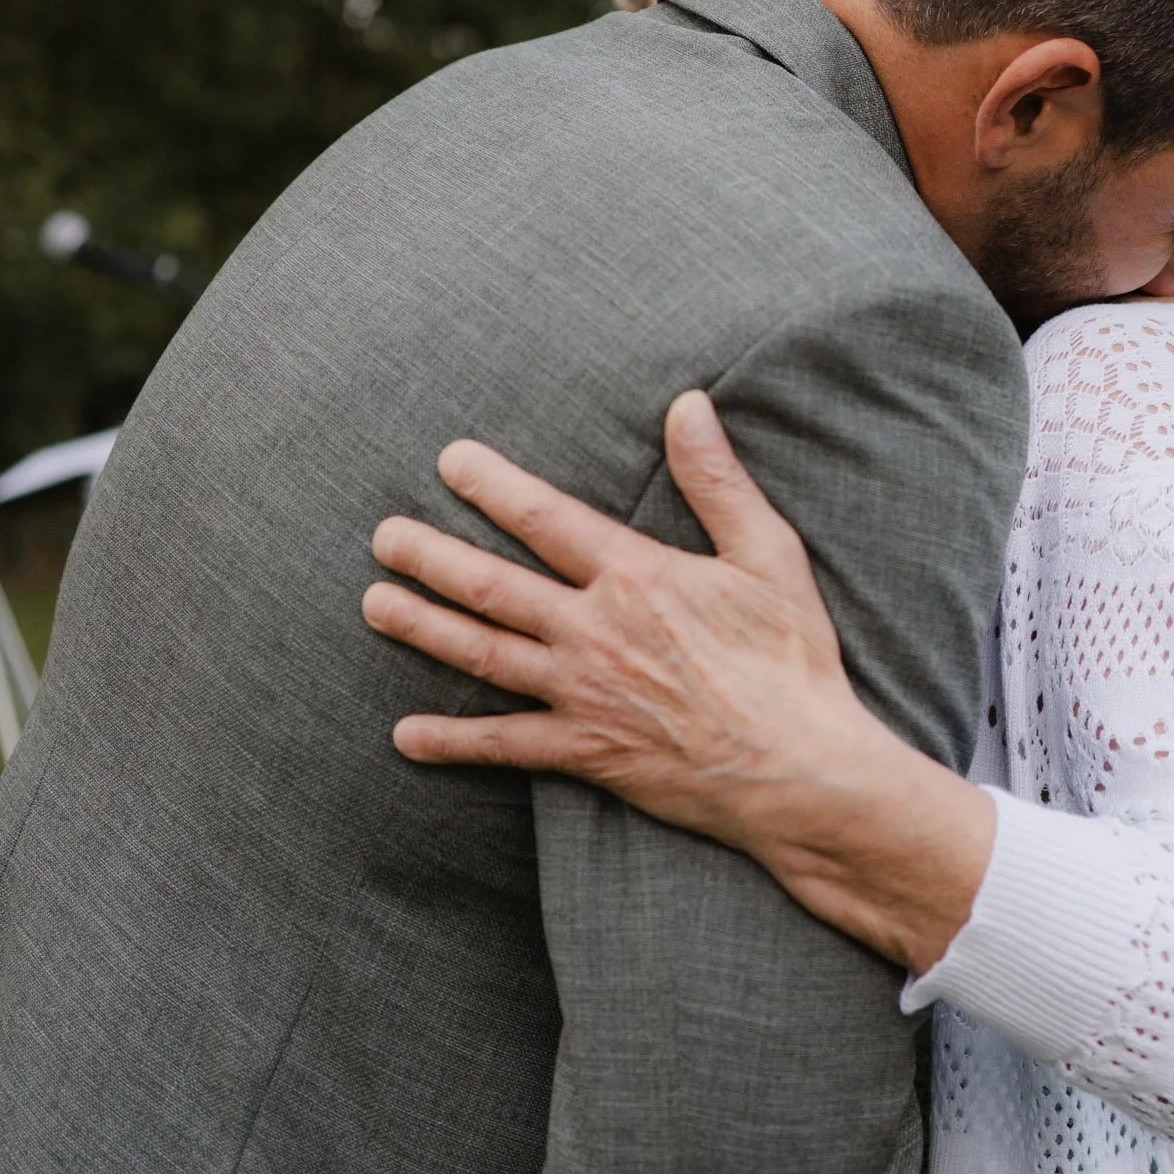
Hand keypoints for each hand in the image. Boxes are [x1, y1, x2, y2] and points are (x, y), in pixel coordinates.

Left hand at [366, 393, 870, 853]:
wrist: (798, 768)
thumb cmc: (792, 659)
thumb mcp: (769, 554)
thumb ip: (717, 480)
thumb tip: (688, 405)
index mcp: (637, 576)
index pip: (545, 517)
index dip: (492, 486)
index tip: (450, 461)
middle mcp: (595, 631)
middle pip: (493, 585)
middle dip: (431, 556)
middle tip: (384, 536)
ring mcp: (583, 694)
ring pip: (483, 653)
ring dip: (424, 627)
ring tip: (375, 603)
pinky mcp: (587, 751)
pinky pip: (505, 744)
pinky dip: (452, 741)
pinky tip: (405, 735)